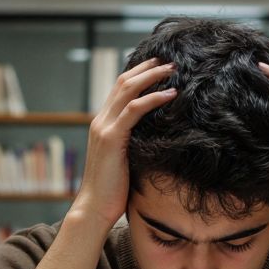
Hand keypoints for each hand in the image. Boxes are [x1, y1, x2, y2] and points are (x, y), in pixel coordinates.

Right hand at [71, 58, 176, 229]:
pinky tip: (171, 94)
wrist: (94, 208)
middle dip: (147, 68)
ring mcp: (104, 128)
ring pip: (128, 90)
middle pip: (123, 82)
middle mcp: (100, 121)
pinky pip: (134, 110)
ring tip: (173, 70)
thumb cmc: (112, 190)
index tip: (158, 66)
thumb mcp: (125, 160)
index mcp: (102, 124)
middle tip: (170, 61)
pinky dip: (153, 98)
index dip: (138, 74)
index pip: (119, 89)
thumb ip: (134, 143)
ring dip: (152, 77)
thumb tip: (157, 138)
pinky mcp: (112, 138)